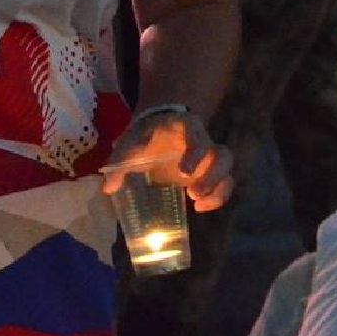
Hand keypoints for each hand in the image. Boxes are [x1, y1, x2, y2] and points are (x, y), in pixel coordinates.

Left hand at [102, 108, 234, 210]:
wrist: (158, 127)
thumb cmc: (146, 134)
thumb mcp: (132, 141)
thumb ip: (120, 160)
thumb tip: (108, 187)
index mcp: (187, 128)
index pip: (198, 137)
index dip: (195, 153)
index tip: (184, 171)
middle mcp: (204, 142)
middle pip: (223, 155)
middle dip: (212, 176)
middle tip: (193, 193)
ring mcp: (210, 159)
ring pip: (227, 171)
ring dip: (218, 189)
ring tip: (198, 203)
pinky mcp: (210, 173)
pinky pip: (224, 184)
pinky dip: (217, 197)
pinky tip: (200, 208)